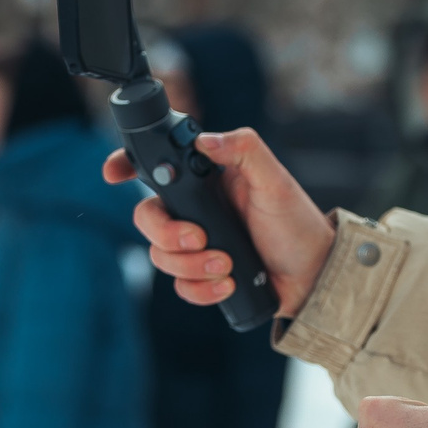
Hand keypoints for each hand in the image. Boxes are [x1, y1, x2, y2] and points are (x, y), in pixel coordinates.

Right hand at [107, 127, 334, 316]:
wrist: (315, 275)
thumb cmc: (297, 222)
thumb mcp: (275, 179)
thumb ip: (244, 149)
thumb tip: (205, 139)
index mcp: (206, 180)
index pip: (157, 167)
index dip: (126, 166)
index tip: (112, 173)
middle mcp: (195, 211)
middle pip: (147, 217)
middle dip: (166, 232)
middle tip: (199, 237)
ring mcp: (196, 245)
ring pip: (160, 255)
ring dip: (189, 264)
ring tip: (225, 265)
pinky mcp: (202, 277)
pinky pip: (179, 286)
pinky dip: (199, 288)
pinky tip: (226, 284)